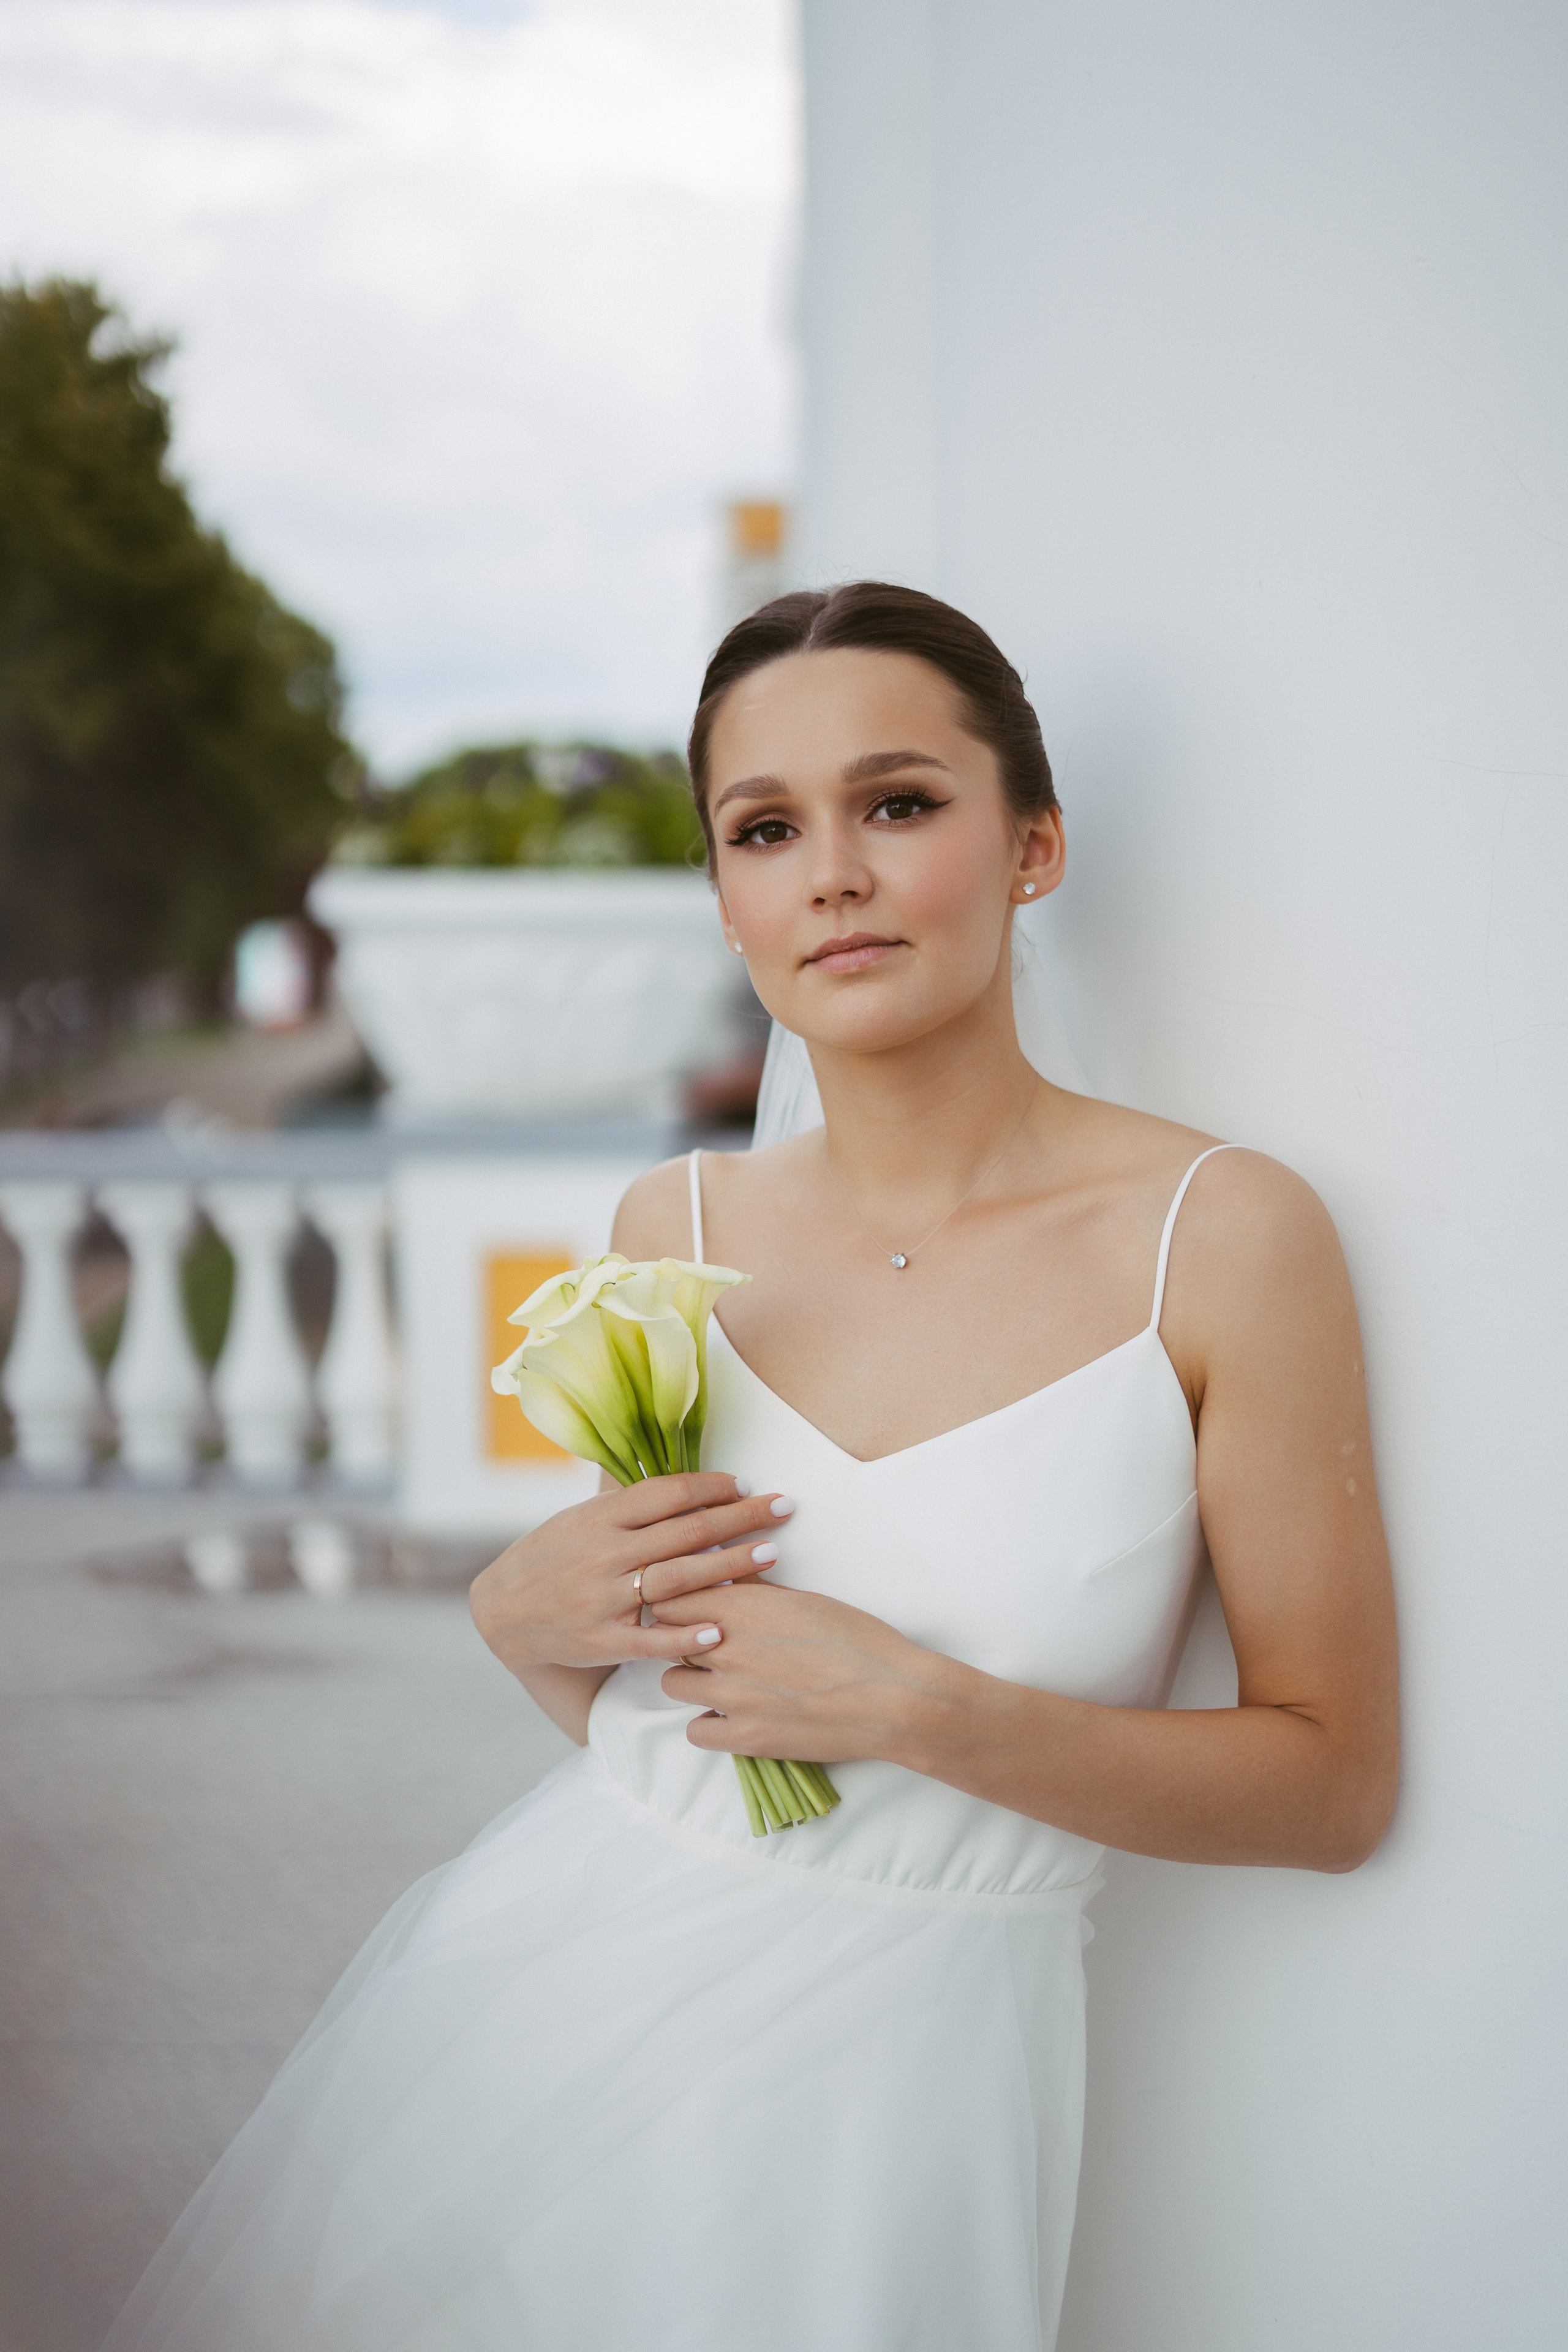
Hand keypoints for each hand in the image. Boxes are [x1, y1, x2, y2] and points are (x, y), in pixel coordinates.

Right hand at [469, 1472, 794, 1679]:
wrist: (502, 1612)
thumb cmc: (552, 1557)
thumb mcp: (581, 1518)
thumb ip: (628, 1504)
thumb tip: (685, 1479)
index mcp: (600, 1517)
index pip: (666, 1492)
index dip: (711, 1486)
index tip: (746, 1484)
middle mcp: (604, 1553)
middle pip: (684, 1531)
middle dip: (740, 1517)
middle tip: (785, 1508)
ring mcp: (603, 1598)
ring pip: (677, 1579)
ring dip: (731, 1566)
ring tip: (772, 1555)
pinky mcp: (602, 1640)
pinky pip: (650, 1637)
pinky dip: (686, 1634)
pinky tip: (722, 1628)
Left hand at [653, 1580, 940, 1766]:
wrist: (893, 1697)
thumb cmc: (859, 1641)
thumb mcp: (806, 1600)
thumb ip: (757, 1588)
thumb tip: (729, 1573)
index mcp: (742, 1606)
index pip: (670, 1596)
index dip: (677, 1601)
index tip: (690, 1607)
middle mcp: (725, 1649)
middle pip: (666, 1637)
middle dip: (680, 1637)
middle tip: (705, 1642)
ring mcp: (730, 1696)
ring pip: (673, 1683)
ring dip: (691, 1678)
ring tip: (719, 1679)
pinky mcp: (744, 1737)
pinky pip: (695, 1731)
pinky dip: (708, 1723)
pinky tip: (729, 1715)